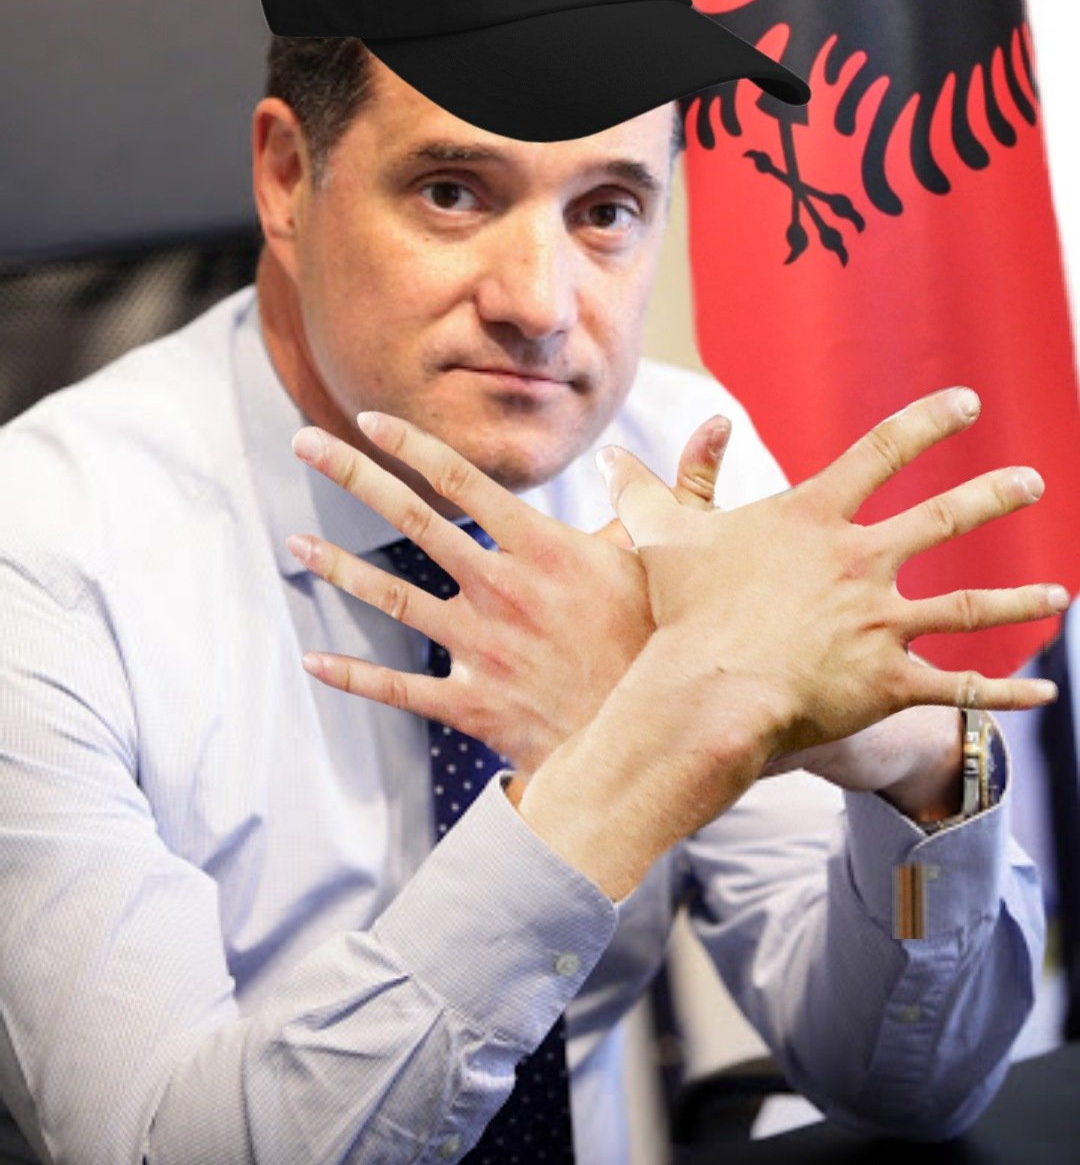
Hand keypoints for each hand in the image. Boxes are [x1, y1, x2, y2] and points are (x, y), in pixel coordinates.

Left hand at [287, 411, 730, 775]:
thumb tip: (715, 426)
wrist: (667, 745)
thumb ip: (681, 490)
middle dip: (352, 476)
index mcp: (544, 546)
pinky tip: (314, 661)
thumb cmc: (670, 646)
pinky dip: (354, 678)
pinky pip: (401, 691)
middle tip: (304, 443)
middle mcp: (502, 589)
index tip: (367, 418)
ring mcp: (483, 649)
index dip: (409, 444)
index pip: (461, 479)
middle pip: (412, 521)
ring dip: (339, 569)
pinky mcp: (475, 708)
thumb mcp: (678, 560)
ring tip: (293, 542)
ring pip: (393, 600)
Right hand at [516, 388, 1063, 896]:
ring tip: (1058, 594)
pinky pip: (958, 689)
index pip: (882, 452)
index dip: (927, 423)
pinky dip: (1003, 694)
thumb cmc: (684, 610)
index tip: (966, 403)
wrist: (709, 689)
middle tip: (1031, 482)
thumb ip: (642, 490)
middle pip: (943, 521)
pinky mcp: (887, 683)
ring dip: (1019, 600)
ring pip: (968, 608)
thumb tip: (607, 454)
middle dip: (992, 496)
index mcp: (816, 519)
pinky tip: (1044, 698)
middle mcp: (861, 563)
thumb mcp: (660, 537)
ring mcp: (881, 625)